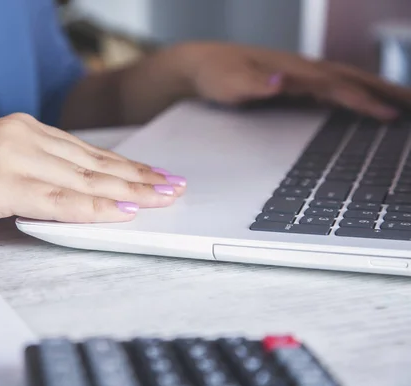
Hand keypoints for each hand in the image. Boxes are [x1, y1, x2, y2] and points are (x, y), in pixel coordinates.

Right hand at [0, 114, 185, 242]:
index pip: (87, 153)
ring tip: (162, 199)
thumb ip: (31, 175)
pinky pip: (55, 199)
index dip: (126, 167)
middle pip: (94, 163)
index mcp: (22, 131)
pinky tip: (121, 213)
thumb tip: (70, 193)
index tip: (156, 177)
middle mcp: (21, 137)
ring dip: (128, 192)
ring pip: (82, 179)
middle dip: (140, 178)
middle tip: (175, 186)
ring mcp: (9, 157)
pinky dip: (92, 208)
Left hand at [177, 42, 410, 119]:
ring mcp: (301, 75)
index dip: (361, 100)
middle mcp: (302, 69)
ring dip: (376, 89)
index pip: (335, 85)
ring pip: (347, 80)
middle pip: (352, 77)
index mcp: (293, 69)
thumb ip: (254, 84)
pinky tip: (364, 104)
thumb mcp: (229, 83)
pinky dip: (356, 93)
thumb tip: (280, 83)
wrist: (201, 64)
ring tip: (404, 103)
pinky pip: (334, 87)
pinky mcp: (296, 83)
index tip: (387, 114)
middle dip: (385, 90)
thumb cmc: (215, 74)